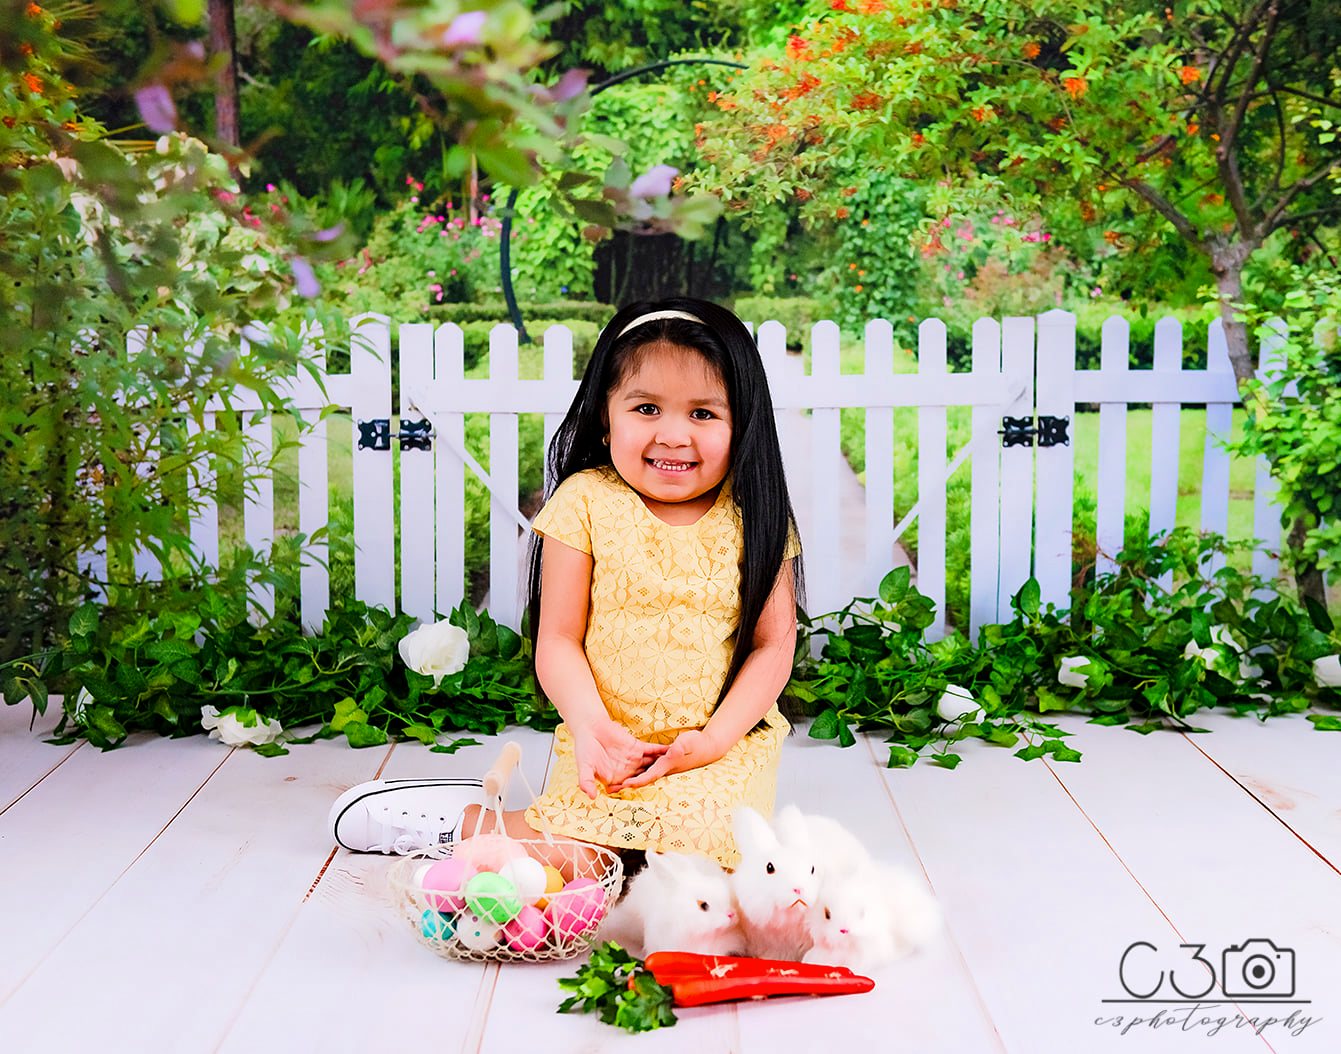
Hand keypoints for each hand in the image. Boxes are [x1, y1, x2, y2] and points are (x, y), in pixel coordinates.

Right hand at [570, 720, 668, 798]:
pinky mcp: (638, 747)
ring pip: (652, 766)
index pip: (630, 789)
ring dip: (665, 767)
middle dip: (658, 783)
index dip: (640, 793)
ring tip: (681, 770)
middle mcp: (627, 773)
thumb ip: (586, 781)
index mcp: (616, 780)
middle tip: (675, 789)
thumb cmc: (584, 749)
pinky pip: (653, 751)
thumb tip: (591, 797)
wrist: (589, 728)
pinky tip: (676, 752)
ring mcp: (634, 760)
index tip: (654, 802)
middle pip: (645, 779)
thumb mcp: (584, 767)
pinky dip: (664, 752)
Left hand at [605, 729, 720, 792]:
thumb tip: (674, 751)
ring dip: (626, 779)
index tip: (624, 785)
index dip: (636, 781)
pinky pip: (643, 764)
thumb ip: (682, 747)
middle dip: (625, 786)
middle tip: (608, 790)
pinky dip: (633, 768)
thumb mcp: (690, 742)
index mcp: (666, 766)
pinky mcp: (659, 759)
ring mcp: (659, 765)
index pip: (648, 776)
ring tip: (608, 785)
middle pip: (640, 779)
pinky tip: (621, 769)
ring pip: (639, 773)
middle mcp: (661, 768)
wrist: (706, 747)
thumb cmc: (698, 744)